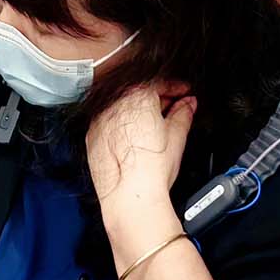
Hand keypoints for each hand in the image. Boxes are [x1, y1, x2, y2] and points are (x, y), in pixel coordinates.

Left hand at [86, 82, 195, 240]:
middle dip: (159, 99)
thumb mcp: (176, 136)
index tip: (183, 94)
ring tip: (157, 127)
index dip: (175, 87)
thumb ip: (183, 114)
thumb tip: (187, 105)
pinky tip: (136, 139)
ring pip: (123, 107)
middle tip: (175, 110)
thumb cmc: (152, 169)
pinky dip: (123, 125)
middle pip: (139, 93)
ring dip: (139, 112)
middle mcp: (114, 104)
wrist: (130, 197)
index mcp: (136, 96)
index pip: (158, 82)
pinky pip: (110, 123)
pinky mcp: (92, 137)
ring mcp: (100, 120)